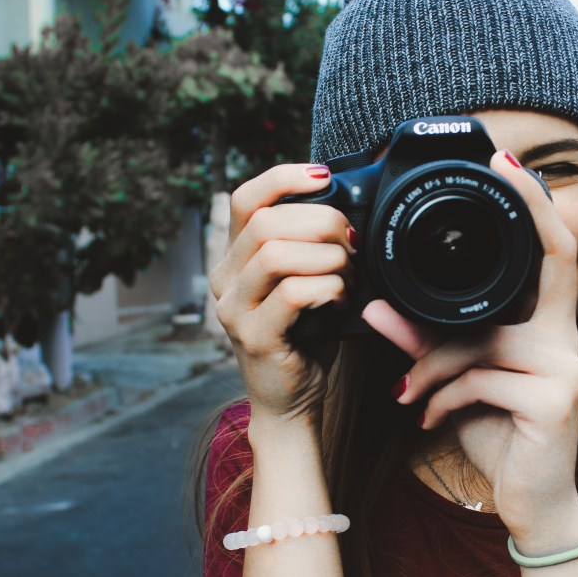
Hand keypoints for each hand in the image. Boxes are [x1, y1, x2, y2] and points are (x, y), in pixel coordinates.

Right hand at [209, 164, 354, 424]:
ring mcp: (234, 310)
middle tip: (352, 242)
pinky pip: (294, 293)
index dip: (283, 178)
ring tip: (347, 275)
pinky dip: (327, 288)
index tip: (323, 175)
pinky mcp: (254, 337)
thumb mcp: (303, 281)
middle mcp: (224, 280)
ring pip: (277, 254)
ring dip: (327, 258)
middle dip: (321, 222)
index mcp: (234, 259)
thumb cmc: (304, 338)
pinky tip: (339, 298)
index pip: (245, 199)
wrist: (291, 401)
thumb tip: (344, 203)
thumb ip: (309, 245)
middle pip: (266, 223)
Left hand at [363, 150, 577, 547]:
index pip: (552, 248)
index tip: (504, 159)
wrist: (533, 505)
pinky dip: (442, 399)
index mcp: (548, 325)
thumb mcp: (456, 382)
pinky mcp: (555, 400)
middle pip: (524, 278)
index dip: (533, 201)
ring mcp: (565, 368)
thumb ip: (423, 341)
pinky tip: (427, 420)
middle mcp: (565, 338)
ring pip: (478, 341)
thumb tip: (374, 306)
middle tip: (421, 256)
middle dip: (483, 262)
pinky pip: (479, 380)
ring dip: (429, 368)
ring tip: (406, 395)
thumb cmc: (500, 435)